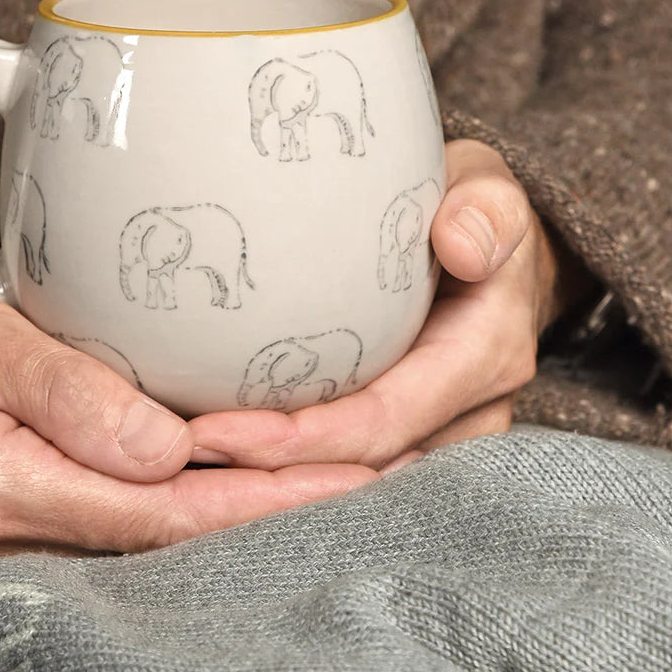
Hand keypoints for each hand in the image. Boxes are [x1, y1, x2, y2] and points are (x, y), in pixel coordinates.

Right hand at [0, 290, 374, 554]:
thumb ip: (61, 392)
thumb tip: (166, 449)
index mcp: (6, 485)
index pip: (168, 512)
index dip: (266, 498)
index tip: (350, 473)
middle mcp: (21, 530)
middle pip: (177, 536)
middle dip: (281, 510)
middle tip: (377, 474)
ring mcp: (19, 534)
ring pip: (156, 533)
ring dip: (245, 507)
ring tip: (334, 473)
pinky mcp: (19, 516)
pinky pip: (120, 519)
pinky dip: (191, 502)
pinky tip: (232, 476)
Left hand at [188, 139, 576, 469]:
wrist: (492, 245)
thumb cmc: (474, 209)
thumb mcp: (485, 189)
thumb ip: (486, 209)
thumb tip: (463, 245)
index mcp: (485, 357)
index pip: (383, 421)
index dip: (299, 441)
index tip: (212, 434)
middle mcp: (472, 412)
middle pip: (361, 469)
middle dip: (271, 473)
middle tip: (179, 452)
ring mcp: (447, 431)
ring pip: (356, 482)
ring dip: (276, 482)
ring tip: (189, 459)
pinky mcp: (418, 433)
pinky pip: (354, 463)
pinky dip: (294, 466)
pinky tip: (228, 451)